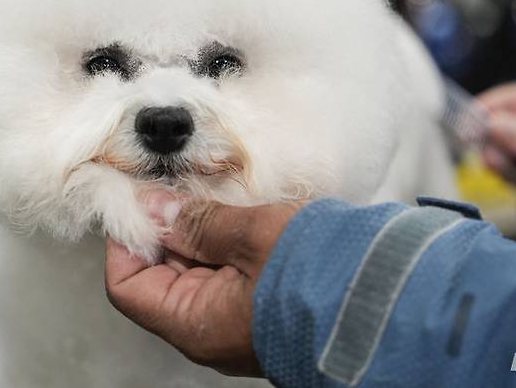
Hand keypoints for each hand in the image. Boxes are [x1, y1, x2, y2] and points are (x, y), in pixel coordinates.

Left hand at [105, 191, 302, 375]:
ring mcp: (238, 319)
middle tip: (184, 185)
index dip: (128, 238)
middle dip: (168, 228)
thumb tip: (153, 207)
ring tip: (217, 195)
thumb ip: (196, 221)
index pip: (128, 284)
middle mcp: (210, 330)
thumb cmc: (318, 271)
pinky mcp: (263, 304)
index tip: (141, 198)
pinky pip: (228, 274)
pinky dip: (227, 242)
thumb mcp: (250, 234)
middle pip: (162, 276)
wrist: (387, 297)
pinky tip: (241, 213)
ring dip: (201, 232)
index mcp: (195, 323)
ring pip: (198, 271)